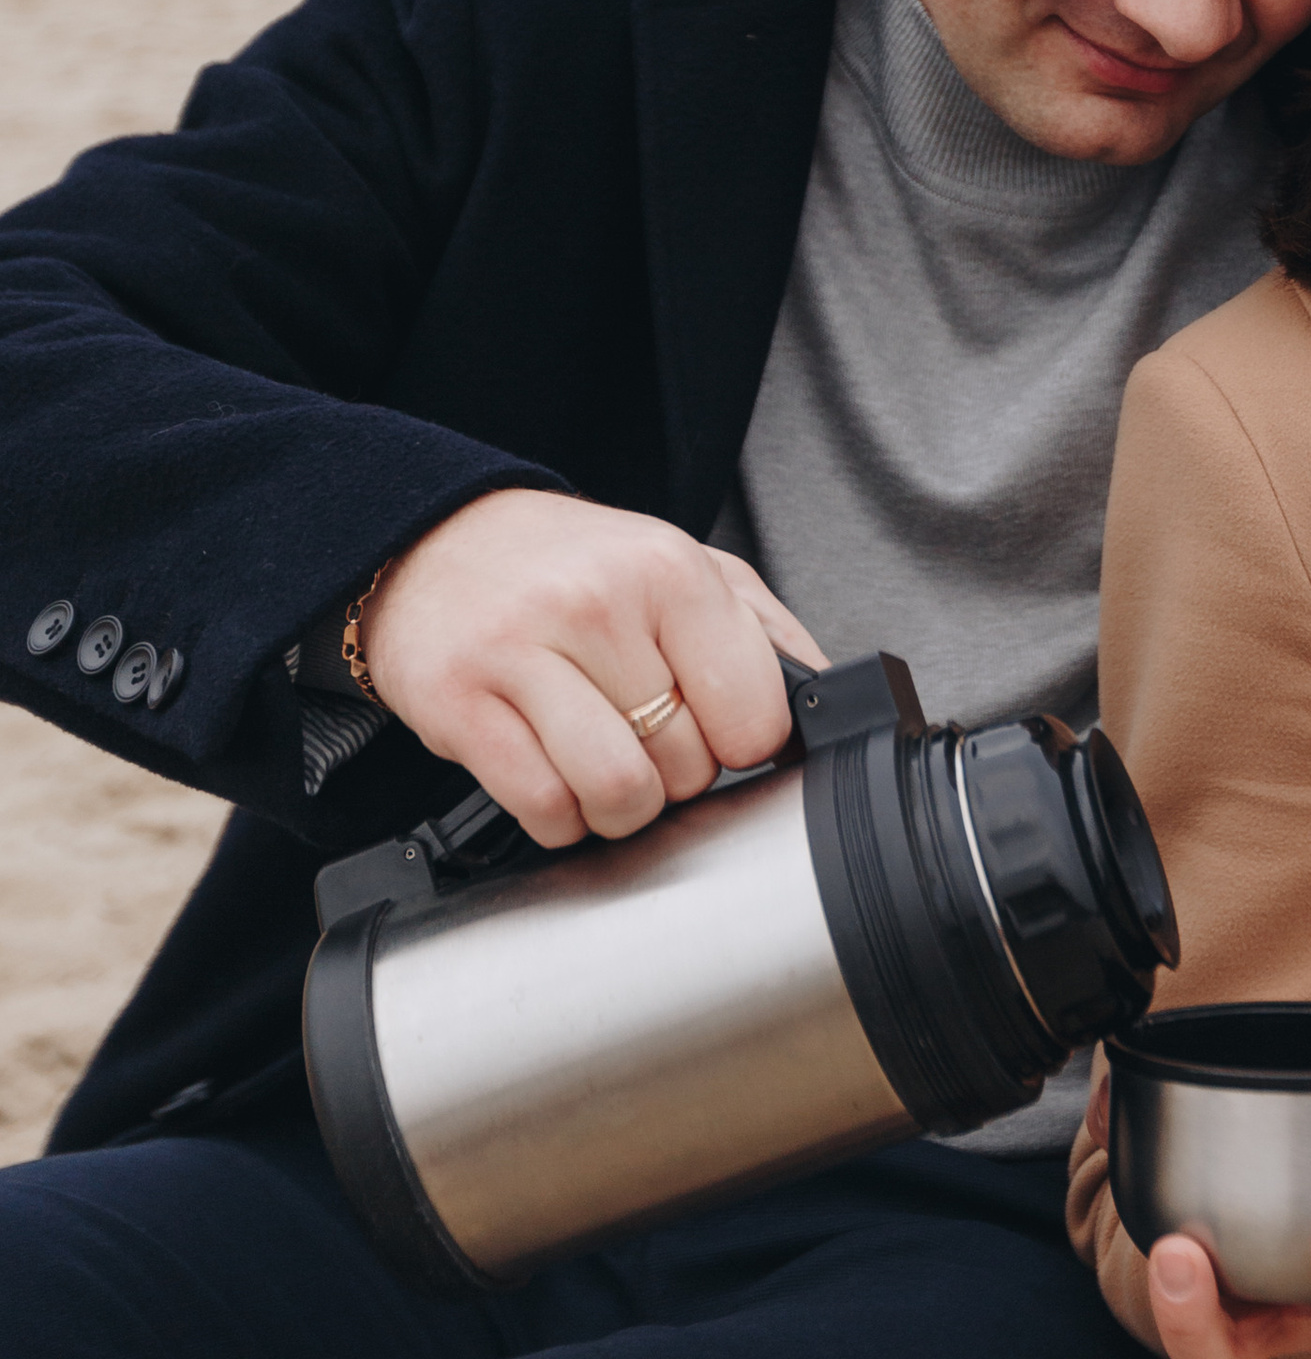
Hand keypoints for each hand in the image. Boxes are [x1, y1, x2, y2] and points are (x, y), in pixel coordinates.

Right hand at [362, 491, 826, 847]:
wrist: (435, 541)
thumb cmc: (569, 566)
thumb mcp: (682, 567)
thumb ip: (763, 633)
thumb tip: (827, 701)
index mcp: (669, 569)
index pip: (755, 714)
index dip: (743, 741)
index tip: (717, 727)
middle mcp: (596, 605)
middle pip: (687, 765)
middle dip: (676, 772)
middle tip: (643, 733)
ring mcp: (521, 654)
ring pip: (618, 794)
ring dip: (620, 806)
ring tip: (604, 762)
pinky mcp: (458, 704)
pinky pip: (543, 808)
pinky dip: (560, 816)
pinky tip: (553, 771)